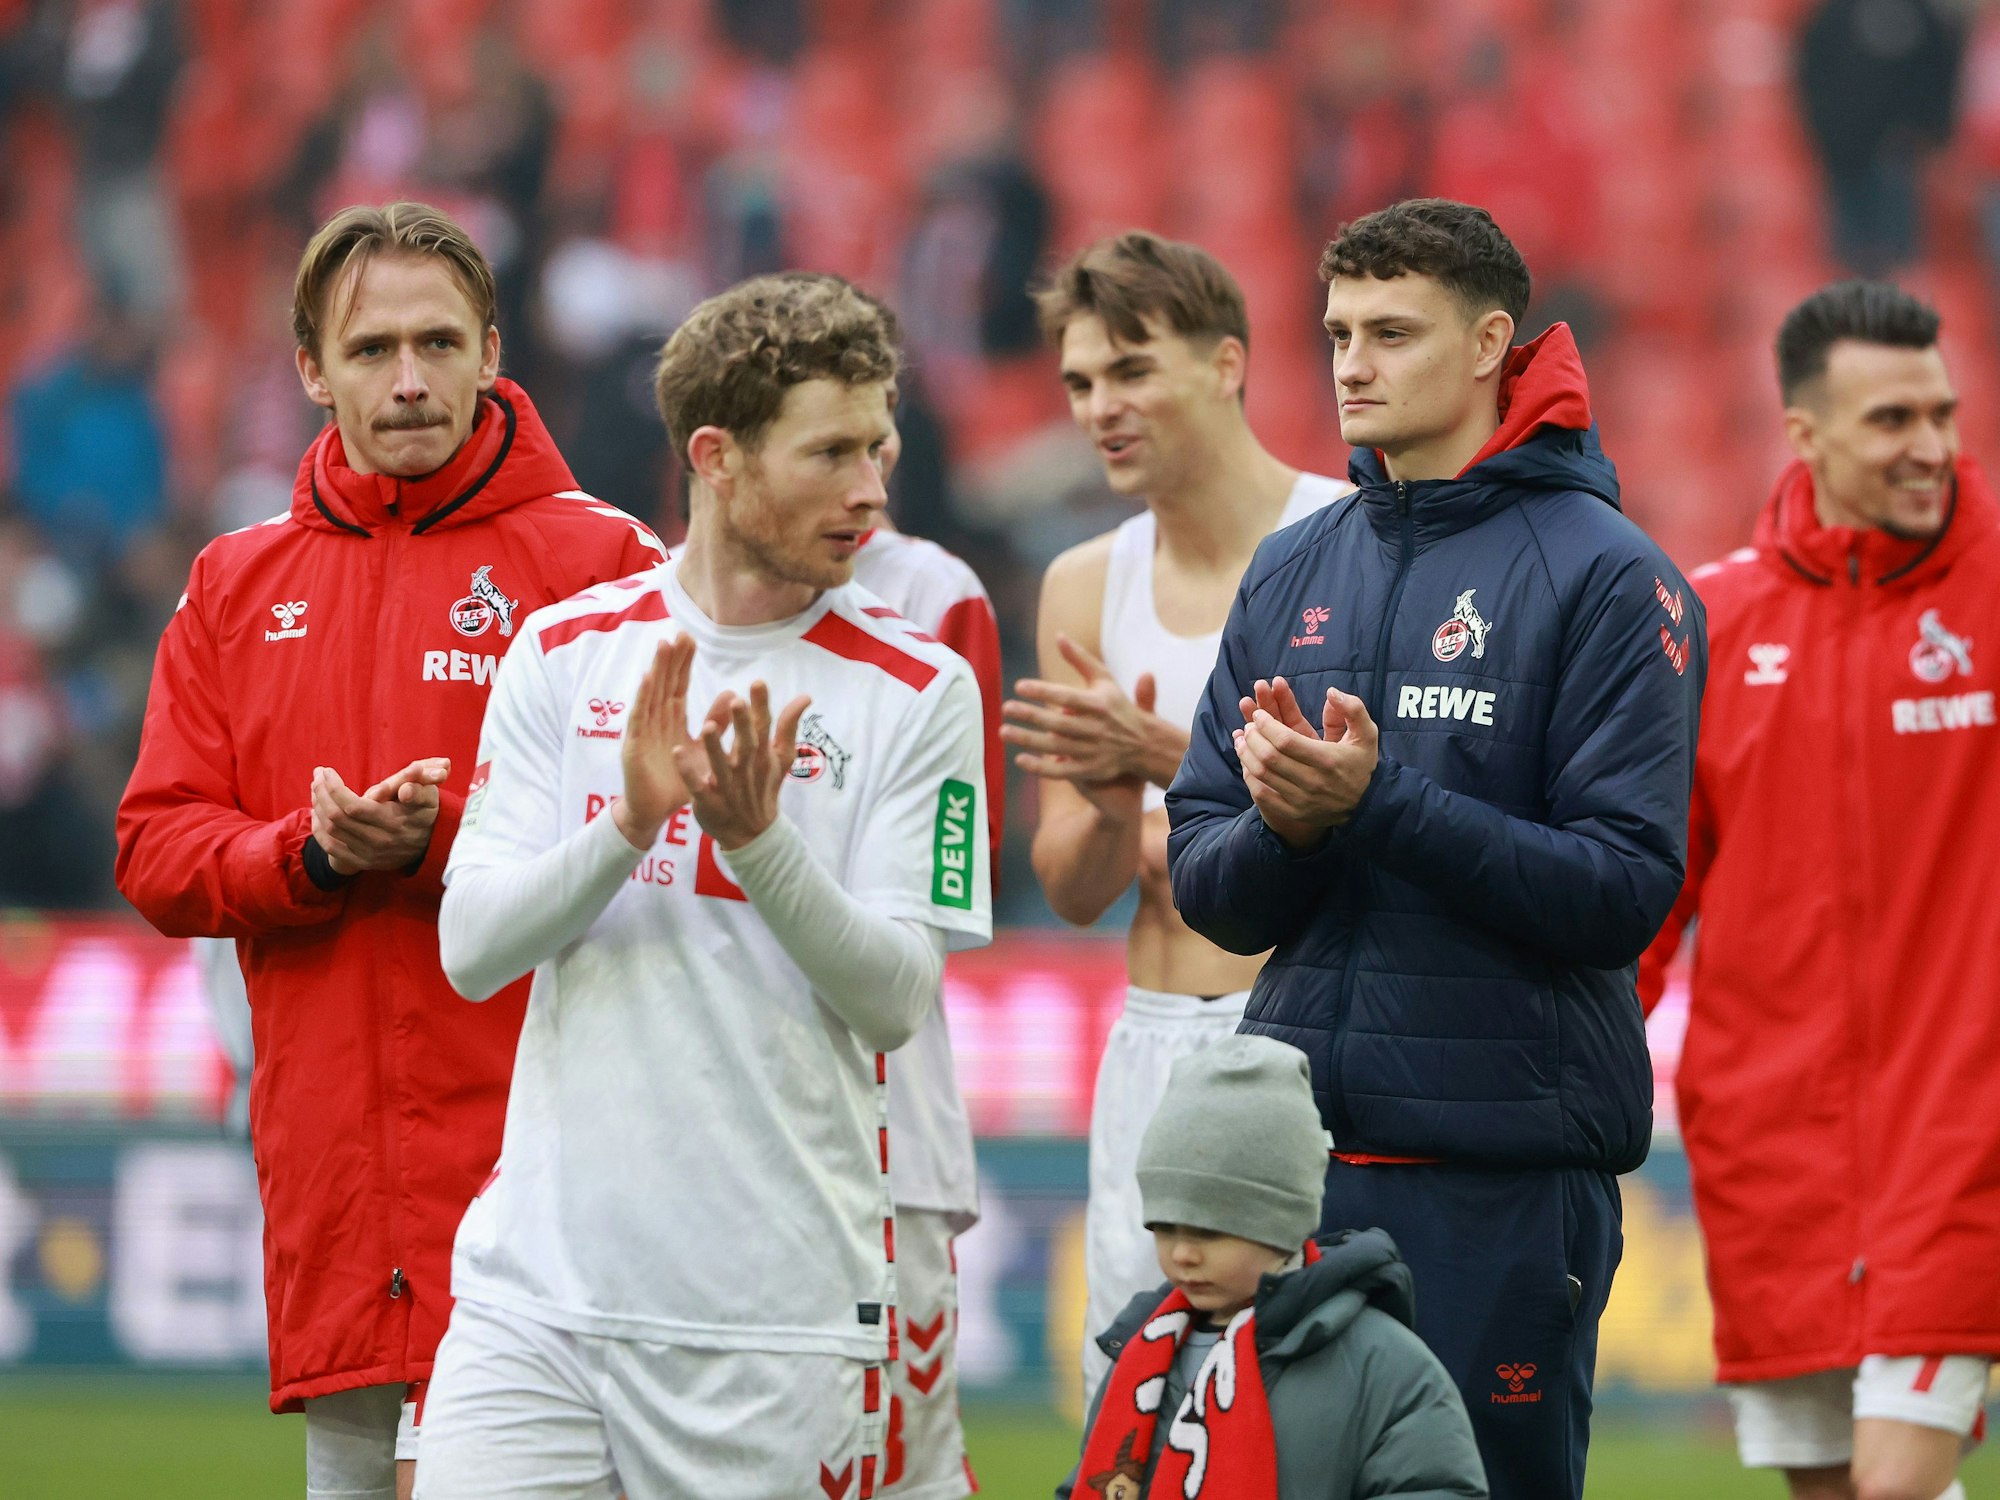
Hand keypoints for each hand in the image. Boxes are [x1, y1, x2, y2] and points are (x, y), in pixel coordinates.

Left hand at [311, 757, 450, 874]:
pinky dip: (318, 829)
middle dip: (322, 792)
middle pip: (337, 817)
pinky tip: (317, 812)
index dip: (334, 788)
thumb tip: (405, 789)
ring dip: (318, 807)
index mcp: (393, 822)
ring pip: (330, 830)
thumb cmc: (424, 812)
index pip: (354, 806)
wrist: (429, 845)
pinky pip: (330, 847)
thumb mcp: (429, 796)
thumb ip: (418, 789)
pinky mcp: (362, 862)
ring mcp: (369, 854)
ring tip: (316, 788)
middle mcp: (379, 841)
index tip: (328, 771)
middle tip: (318, 775)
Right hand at [614, 636, 696, 849]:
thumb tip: (733, 695)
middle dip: (672, 659)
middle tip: (680, 633)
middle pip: (664, 685)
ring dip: (657, 670)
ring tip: (664, 645)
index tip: (691, 640)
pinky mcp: (634, 746)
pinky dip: (642, 698)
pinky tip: (647, 679)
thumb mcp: (705, 750)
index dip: (683, 664)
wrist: (654, 813)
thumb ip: (717, 724)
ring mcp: (643, 732)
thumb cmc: (678, 783)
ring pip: (651, 695)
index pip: (678, 687)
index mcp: (672, 722)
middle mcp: (656, 722)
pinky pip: (639, 719)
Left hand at [674, 679, 810, 850]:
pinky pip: (697, 786)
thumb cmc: (764, 787)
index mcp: (762, 755)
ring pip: (720, 764)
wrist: (752, 833)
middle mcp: (746, 769)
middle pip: (745, 745)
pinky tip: (677, 752)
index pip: (764, 727)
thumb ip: (789, 726)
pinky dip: (688, 772)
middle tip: (737, 702)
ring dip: (714, 747)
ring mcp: (727, 786)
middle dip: (742, 725)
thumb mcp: (781, 757)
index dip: (761, 706)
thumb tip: (806, 696)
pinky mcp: (708, 801)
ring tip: (708, 726)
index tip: (757, 683)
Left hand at [1003, 635, 1184, 801]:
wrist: (1145, 744)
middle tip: (1005, 708)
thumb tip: (1059, 635)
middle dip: (1031, 715)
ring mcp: (1093, 751)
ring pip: (1056, 747)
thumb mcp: (1104, 679)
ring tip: (1004, 732)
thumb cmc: (1118, 706)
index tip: (1019, 686)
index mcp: (1099, 704)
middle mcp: (1096, 728)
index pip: (1067, 696)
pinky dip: (1041, 768)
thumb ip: (1080, 658)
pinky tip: (1020, 759)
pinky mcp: (1090, 770)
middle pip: (1058, 723)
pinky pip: (1062, 772)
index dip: (1043, 691)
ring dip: (1028, 740)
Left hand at [1231, 677, 1378, 848]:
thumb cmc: (1361, 763)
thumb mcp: (1367, 733)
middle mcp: (1314, 782)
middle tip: (1249, 726)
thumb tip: (1331, 692)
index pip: (1286, 740)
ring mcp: (1302, 800)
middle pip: (1270, 757)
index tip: (1259, 715)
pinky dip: (1249, 776)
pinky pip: (1262, 795)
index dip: (1267, 724)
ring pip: (1262, 775)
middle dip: (1253, 737)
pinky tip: (1246, 763)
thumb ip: (1353, 709)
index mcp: (1328, 759)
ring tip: (1242, 739)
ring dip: (1246, 754)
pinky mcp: (1294, 812)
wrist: (1367, 804)